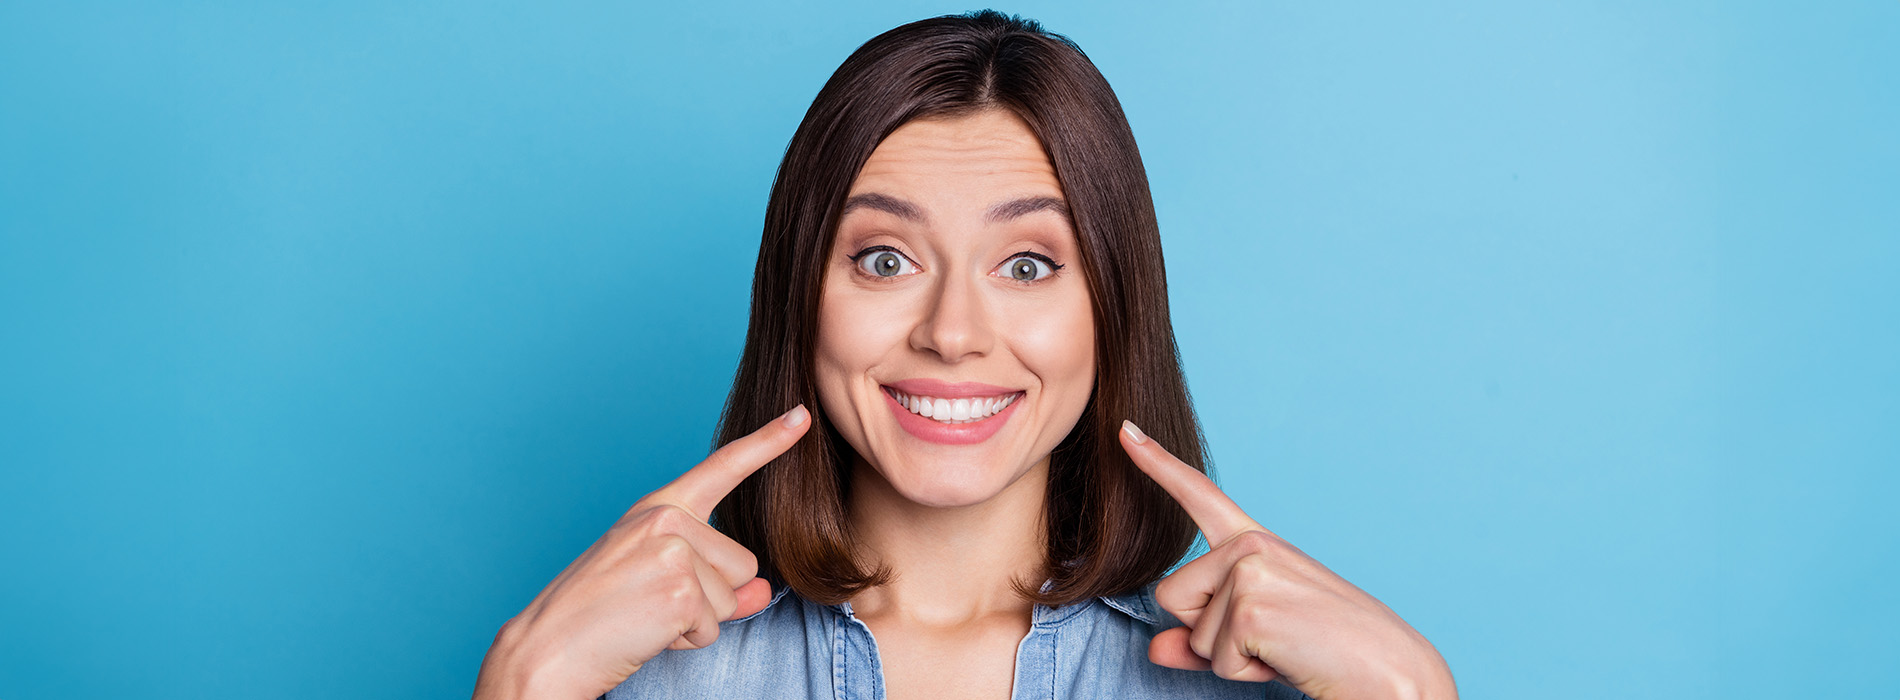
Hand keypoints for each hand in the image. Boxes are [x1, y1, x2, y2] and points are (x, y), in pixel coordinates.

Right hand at [471, 404, 812, 699]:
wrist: (547, 649)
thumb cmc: (597, 617)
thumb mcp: (660, 585)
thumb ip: (718, 583)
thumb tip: (762, 591)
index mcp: (659, 507)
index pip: (722, 468)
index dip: (768, 442)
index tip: (801, 415)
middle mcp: (667, 518)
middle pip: (742, 564)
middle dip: (708, 598)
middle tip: (650, 603)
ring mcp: (673, 550)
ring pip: (733, 597)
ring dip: (697, 621)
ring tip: (645, 617)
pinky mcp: (680, 589)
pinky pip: (714, 626)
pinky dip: (686, 641)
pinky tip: (645, 631)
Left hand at [1119, 420, 1456, 699]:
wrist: (1389, 673)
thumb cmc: (1327, 653)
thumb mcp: (1255, 640)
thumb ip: (1201, 641)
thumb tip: (1156, 648)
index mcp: (1256, 543)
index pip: (1199, 496)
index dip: (1156, 464)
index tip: (1125, 430)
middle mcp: (1251, 545)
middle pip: (1173, 597)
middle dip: (1211, 635)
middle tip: (1274, 639)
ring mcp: (1250, 570)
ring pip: (1192, 632)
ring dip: (1233, 658)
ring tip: (1287, 648)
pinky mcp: (1251, 607)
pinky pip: (1214, 658)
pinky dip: (1247, 672)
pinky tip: (1289, 657)